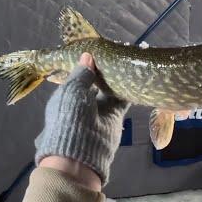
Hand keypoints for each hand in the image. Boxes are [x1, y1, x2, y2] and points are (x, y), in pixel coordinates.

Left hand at [36, 53, 129, 190]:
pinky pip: (122, 99)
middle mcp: (84, 102)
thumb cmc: (69, 117)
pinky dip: (128, 89)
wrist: (81, 152)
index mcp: (67, 95)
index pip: (78, 76)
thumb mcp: (71, 90)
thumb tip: (87, 55)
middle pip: (96, 82)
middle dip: (104, 71)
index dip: (87, 64)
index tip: (98, 49)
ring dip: (117, 78)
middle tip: (116, 51)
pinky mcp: (115, 116)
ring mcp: (100, 109)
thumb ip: (82, 73)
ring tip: (127, 59)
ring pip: (110, 89)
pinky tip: (135, 75)